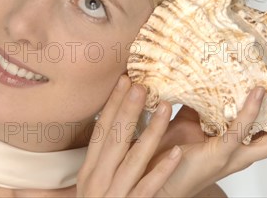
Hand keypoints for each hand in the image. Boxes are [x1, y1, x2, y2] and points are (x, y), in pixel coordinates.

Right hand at [76, 75, 182, 196]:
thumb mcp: (94, 181)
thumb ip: (104, 156)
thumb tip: (110, 123)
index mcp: (89, 170)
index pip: (101, 130)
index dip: (112, 104)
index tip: (124, 80)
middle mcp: (97, 180)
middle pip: (114, 139)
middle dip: (128, 109)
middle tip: (142, 84)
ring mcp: (114, 195)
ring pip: (133, 159)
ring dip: (150, 132)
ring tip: (165, 108)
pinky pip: (148, 187)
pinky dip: (161, 170)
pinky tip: (176, 153)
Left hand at [150, 61, 266, 196]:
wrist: (155, 177)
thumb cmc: (171, 150)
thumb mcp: (192, 116)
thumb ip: (203, 97)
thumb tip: (203, 66)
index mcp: (245, 140)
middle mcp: (248, 149)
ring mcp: (237, 154)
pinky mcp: (220, 154)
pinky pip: (242, 133)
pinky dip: (252, 111)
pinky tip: (257, 92)